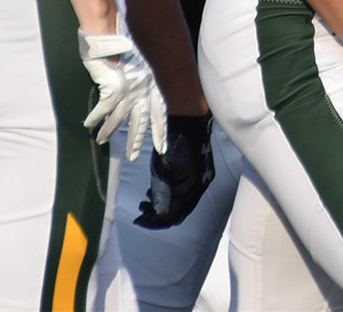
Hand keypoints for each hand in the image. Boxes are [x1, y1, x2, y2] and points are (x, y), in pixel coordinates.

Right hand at [80, 28, 167, 160]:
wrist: (108, 34)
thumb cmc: (118, 47)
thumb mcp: (135, 66)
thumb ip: (136, 82)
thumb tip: (132, 98)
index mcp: (150, 82)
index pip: (159, 111)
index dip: (160, 129)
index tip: (162, 146)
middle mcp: (142, 87)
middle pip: (141, 120)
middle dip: (136, 140)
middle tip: (133, 157)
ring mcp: (128, 88)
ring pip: (119, 118)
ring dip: (109, 131)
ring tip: (102, 141)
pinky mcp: (113, 88)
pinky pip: (103, 109)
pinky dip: (96, 118)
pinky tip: (89, 125)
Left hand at [137, 113, 215, 228]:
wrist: (189, 121)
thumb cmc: (172, 141)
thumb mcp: (162, 166)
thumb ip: (161, 190)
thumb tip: (159, 213)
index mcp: (191, 185)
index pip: (173, 213)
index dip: (155, 220)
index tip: (140, 219)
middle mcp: (200, 186)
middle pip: (179, 211)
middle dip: (159, 215)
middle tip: (142, 212)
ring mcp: (202, 180)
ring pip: (183, 203)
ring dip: (165, 206)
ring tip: (147, 201)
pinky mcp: (201, 174)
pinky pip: (187, 193)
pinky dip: (173, 197)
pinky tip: (158, 191)